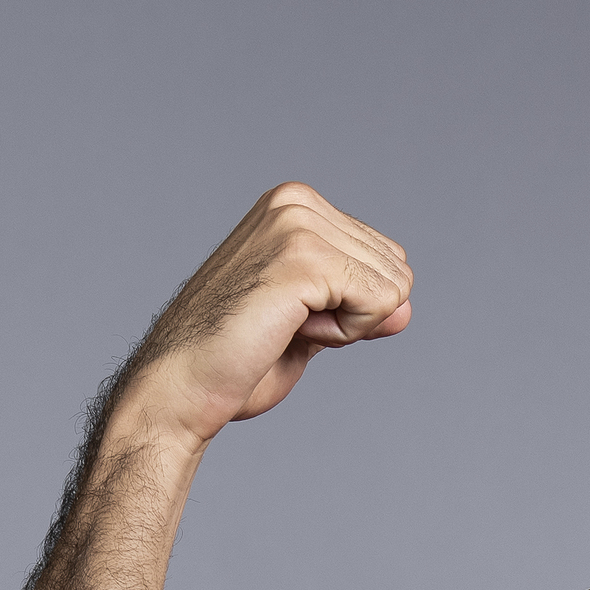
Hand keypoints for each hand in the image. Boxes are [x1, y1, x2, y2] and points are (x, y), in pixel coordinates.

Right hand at [114, 183, 412, 450]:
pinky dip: (345, 334)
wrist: (182, 387)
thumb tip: (407, 307)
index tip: (293, 318)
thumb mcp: (313, 327)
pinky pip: (378, 304)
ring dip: (347, 326)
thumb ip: (358, 308)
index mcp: (296, 207)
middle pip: (396, 272)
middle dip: (355, 315)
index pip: (385, 259)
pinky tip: (291, 332)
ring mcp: (298, 223)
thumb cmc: (234, 362)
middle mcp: (297, 202)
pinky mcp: (303, 257)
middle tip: (287, 327)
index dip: (353, 308)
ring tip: (284, 328)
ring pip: (393, 288)